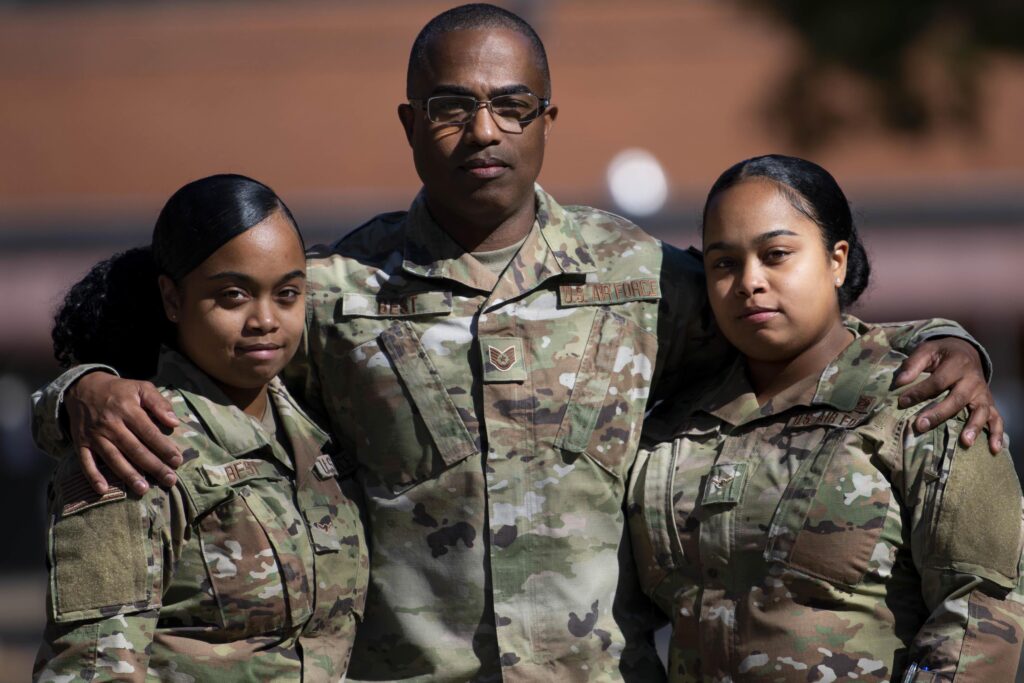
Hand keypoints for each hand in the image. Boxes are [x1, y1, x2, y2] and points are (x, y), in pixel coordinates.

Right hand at [65, 372, 182, 494]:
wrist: (83, 387)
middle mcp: (110, 424)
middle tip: (169, 480)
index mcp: (127, 409)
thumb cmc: (119, 391)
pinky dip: (92, 476)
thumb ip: (159, 403)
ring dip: (128, 475)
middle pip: (134, 449)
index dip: (164, 448)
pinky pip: (85, 462)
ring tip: (143, 489)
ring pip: (113, 458)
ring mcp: (94, 435)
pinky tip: (103, 490)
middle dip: (153, 466)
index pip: (149, 432)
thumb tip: (174, 422)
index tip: (177, 461)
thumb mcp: (141, 387)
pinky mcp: (80, 443)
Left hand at [894, 337, 1003, 453]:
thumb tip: (899, 382)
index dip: (919, 392)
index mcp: (957, 365)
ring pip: (980, 411)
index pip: (938, 381)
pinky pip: (996, 419)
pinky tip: (994, 448)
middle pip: (957, 399)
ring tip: (965, 442)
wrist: (967, 352)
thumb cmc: (942, 354)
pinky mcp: (989, 403)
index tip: (902, 402)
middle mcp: (972, 380)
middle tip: (920, 426)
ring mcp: (983, 393)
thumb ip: (913, 364)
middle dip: (939, 414)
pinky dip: (997, 434)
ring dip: (974, 427)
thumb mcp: (927, 350)